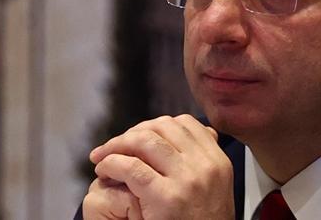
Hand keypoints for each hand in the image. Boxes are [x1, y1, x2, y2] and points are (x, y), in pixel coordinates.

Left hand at [81, 115, 233, 219]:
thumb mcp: (217, 186)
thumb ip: (206, 159)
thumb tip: (204, 131)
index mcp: (218, 161)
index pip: (185, 123)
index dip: (157, 124)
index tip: (140, 136)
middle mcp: (205, 166)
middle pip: (163, 128)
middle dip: (133, 132)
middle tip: (116, 144)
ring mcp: (186, 180)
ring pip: (145, 141)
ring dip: (117, 144)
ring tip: (103, 156)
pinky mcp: (165, 197)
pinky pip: (131, 168)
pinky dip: (112, 163)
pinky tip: (104, 170)